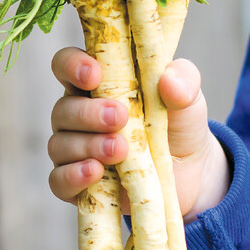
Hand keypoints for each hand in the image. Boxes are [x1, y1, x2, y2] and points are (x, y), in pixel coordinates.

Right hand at [47, 47, 231, 220]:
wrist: (191, 172)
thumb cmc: (178, 123)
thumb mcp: (188, 96)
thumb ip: (183, 79)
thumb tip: (169, 81)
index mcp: (95, 85)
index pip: (65, 65)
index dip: (71, 65)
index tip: (94, 74)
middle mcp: (77, 116)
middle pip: (62, 110)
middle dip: (88, 114)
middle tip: (120, 118)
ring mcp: (74, 151)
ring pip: (59, 146)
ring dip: (88, 146)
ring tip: (120, 150)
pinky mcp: (78, 184)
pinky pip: (59, 181)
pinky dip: (73, 176)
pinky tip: (96, 172)